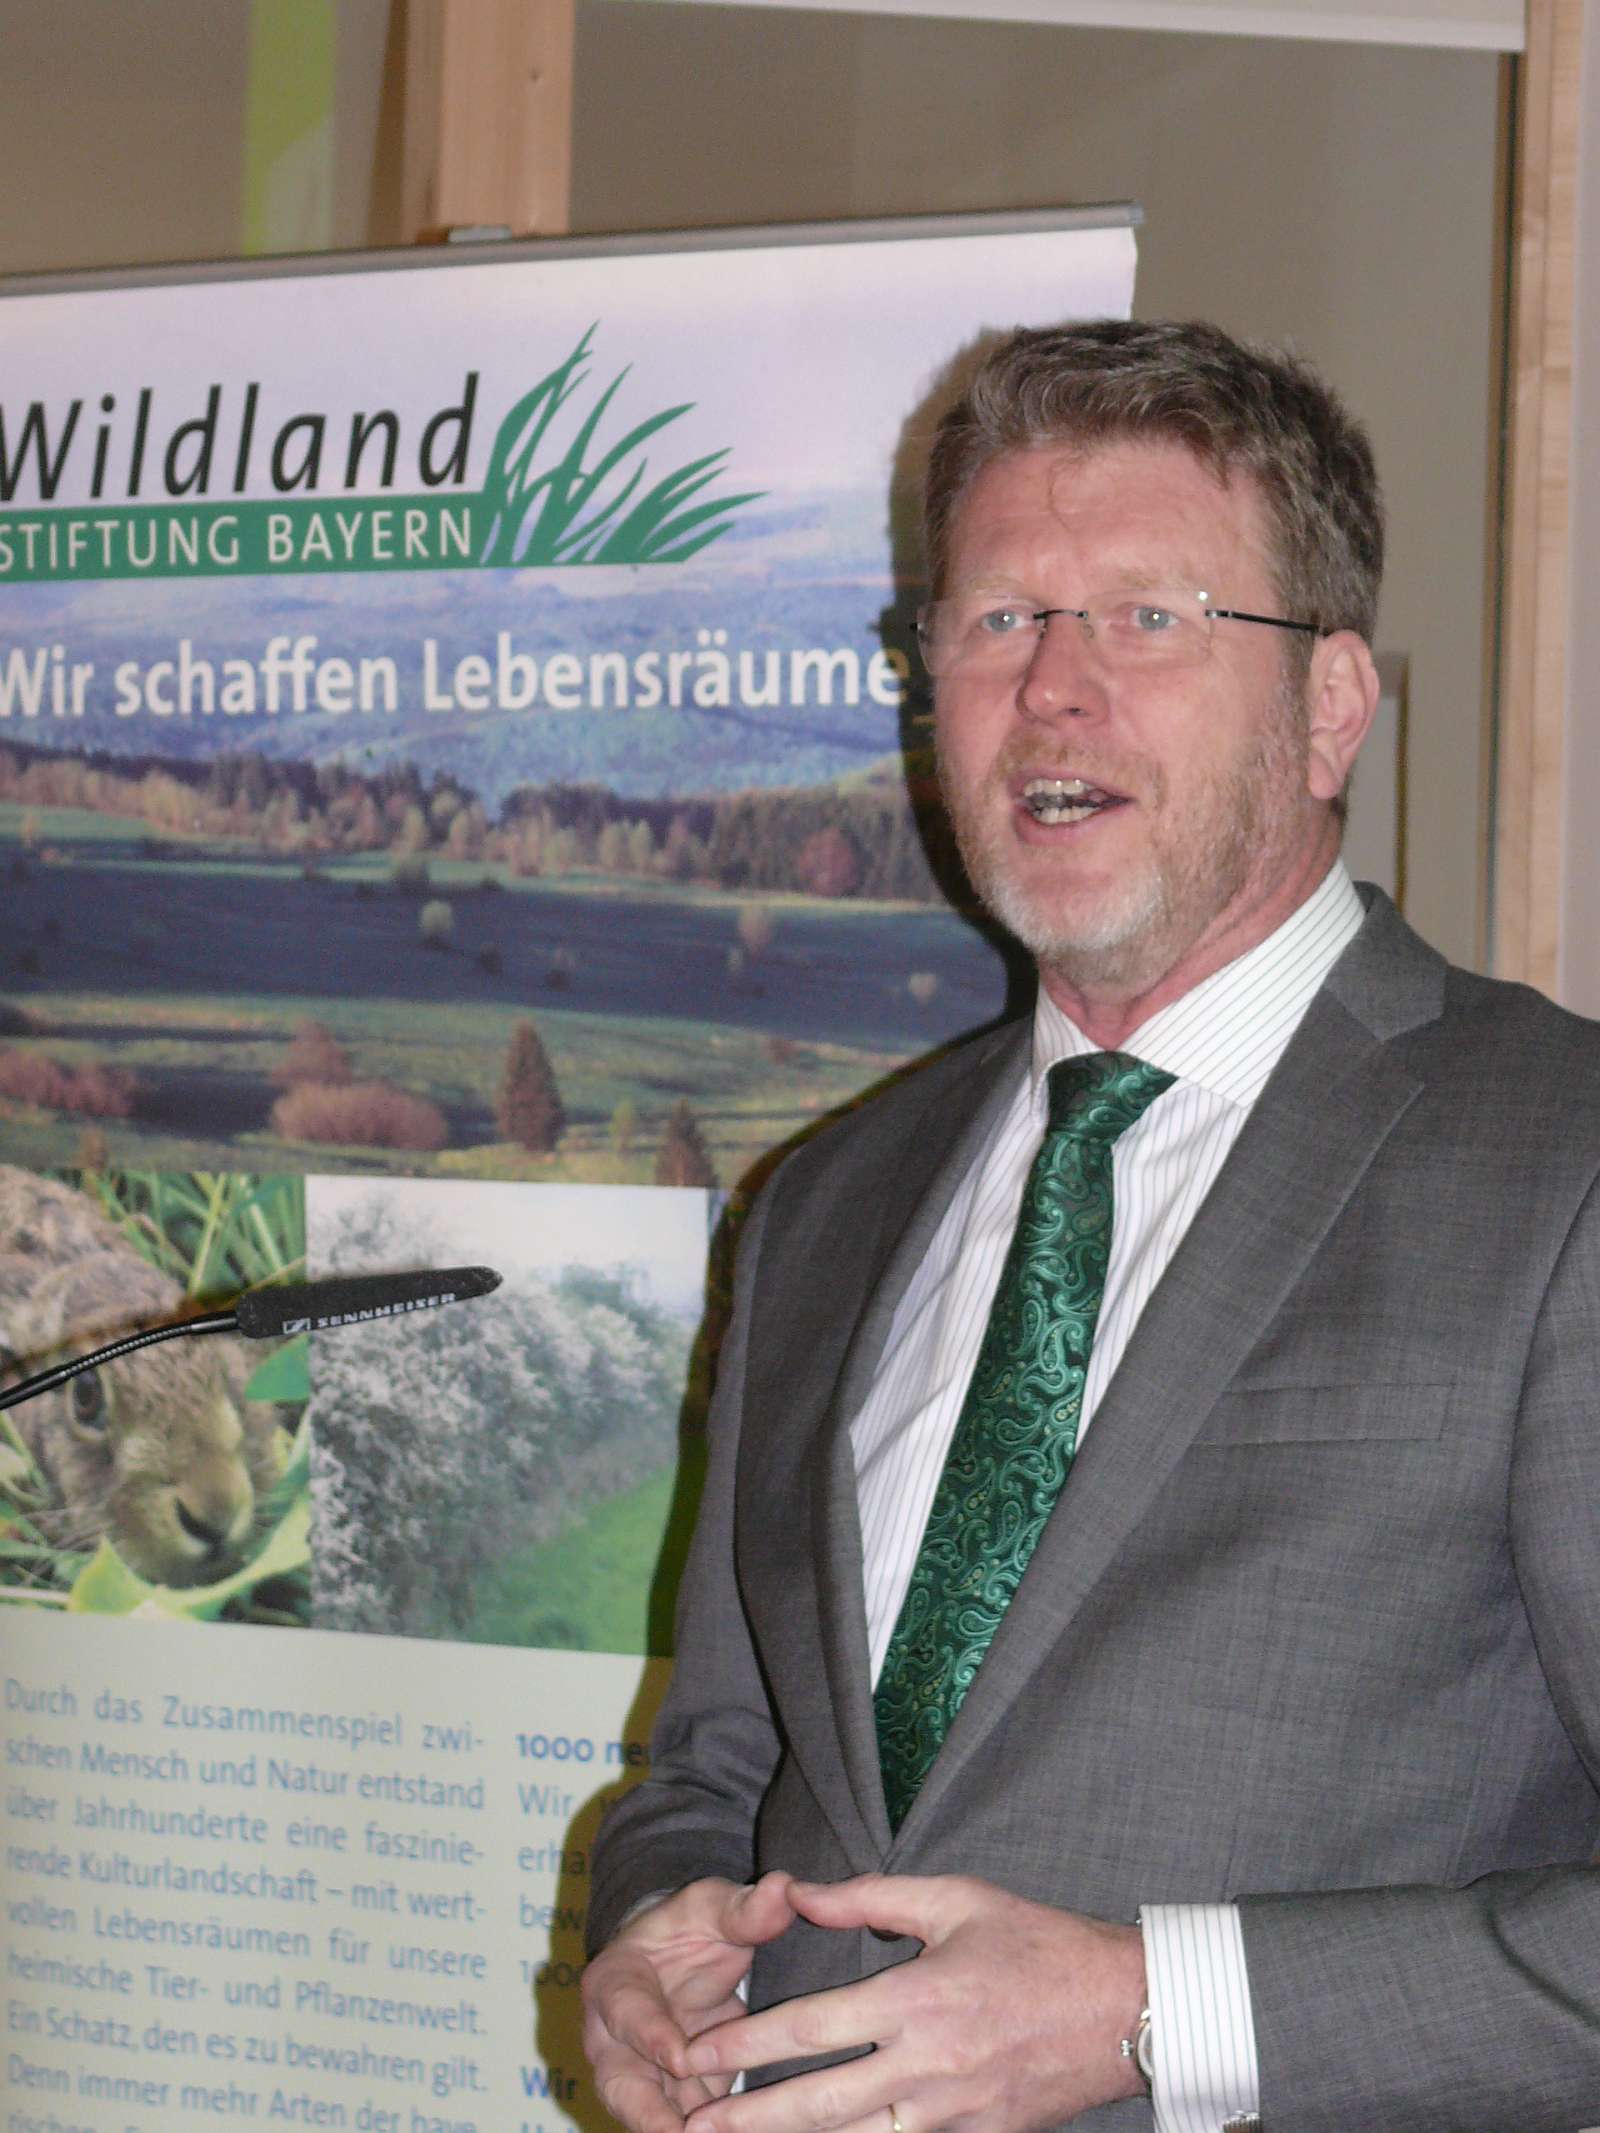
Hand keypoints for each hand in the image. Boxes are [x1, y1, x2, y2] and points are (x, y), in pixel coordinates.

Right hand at [583, 1872, 799, 2132]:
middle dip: (649, 2117)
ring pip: (651, 2117)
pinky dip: (713, 2132)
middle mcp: (614, 2040)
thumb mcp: (712, 1906)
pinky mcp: (671, 2104)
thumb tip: (784, 1888)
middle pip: (623, 2086)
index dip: (651, 2037)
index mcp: (613, 1982)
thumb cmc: (688, 1927)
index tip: (682, 2058)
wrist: (678, 1960)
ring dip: (680, 2132)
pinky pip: (686, 2127)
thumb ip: (744, 1907)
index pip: (627, 2012)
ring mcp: (641, 2077)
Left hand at [679, 1873, 1145, 2132]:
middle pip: (819, 2104)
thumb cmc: (1037, 1943)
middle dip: (749, 2119)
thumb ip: (870, 1897)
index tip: (699, 2052)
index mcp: (918, 1998)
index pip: (813, 2028)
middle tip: (691, 2125)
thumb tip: (798, 1891)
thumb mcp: (955, 1898)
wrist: (1123, 2009)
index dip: (749, 2043)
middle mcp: (927, 2065)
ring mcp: (952, 2114)